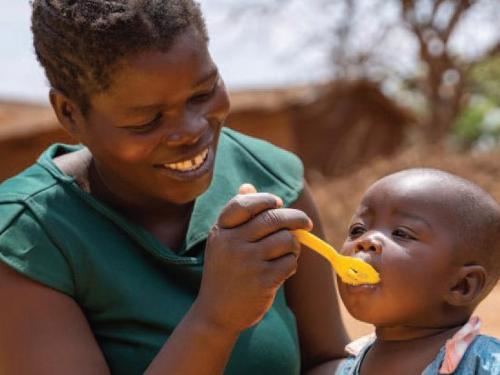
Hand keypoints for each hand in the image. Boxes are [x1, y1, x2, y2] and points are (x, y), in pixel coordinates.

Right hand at [193, 184, 311, 333]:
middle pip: (273, 218)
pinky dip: (291, 264)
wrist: (217, 312)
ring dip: (294, 245)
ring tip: (288, 252)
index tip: (278, 203)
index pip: (245, 203)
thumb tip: (248, 185)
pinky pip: (290, 262)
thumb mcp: (222, 241)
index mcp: (221, 230)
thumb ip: (237, 214)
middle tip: (305, 223)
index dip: (266, 199)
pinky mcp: (262, 281)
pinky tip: (282, 270)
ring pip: (286, 240)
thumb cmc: (224, 271)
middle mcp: (232, 243)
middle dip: (295, 218)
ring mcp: (247, 262)